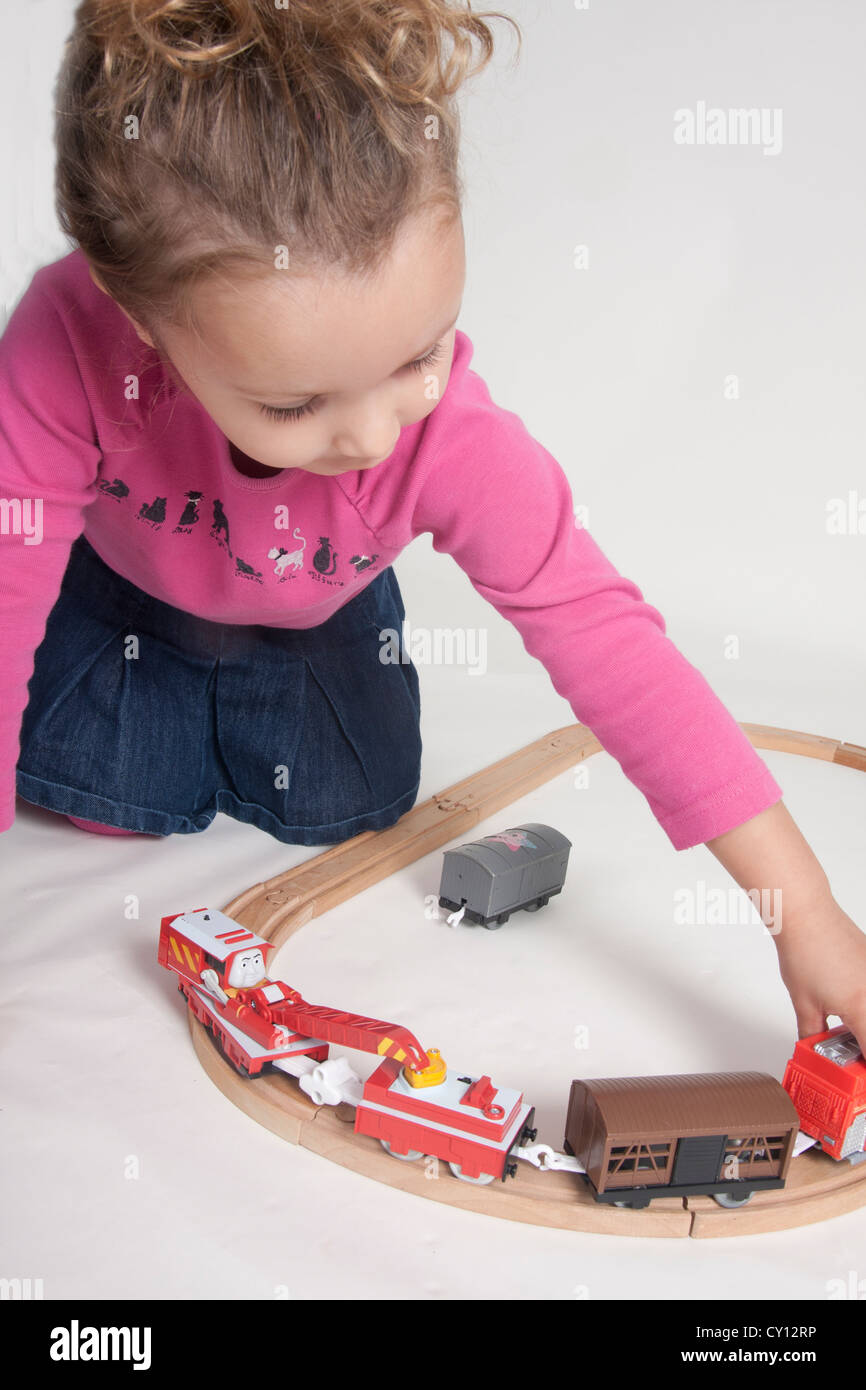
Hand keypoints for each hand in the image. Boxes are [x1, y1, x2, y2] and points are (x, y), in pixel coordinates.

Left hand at [773, 897, 865, 1057]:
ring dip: (864, 1027)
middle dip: (864, 1046)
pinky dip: (865, 1008)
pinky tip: (852, 1007)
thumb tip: (815, 1048)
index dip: (865, 1071)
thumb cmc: (805, 950)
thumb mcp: (804, 1004)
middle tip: (853, 1055)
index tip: (859, 1078)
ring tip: (850, 1031)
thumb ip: (812, 1033)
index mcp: (863, 1009)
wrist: (807, 914)